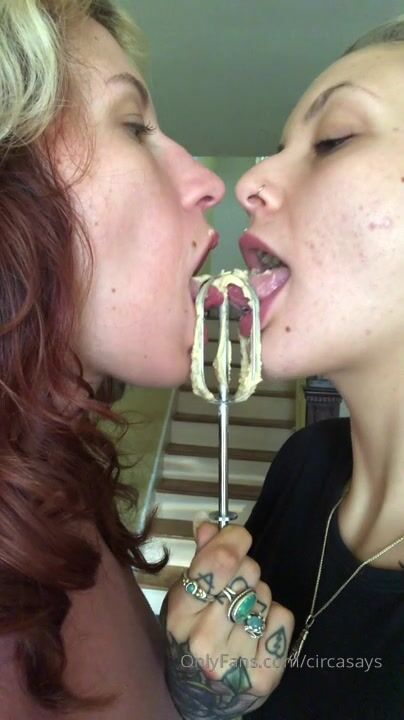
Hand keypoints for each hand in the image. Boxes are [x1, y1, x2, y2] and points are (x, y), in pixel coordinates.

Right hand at [163, 522, 294, 719]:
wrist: (202, 696)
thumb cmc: (195, 633)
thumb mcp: (187, 595)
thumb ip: (201, 557)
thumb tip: (208, 522)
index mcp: (180, 614)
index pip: (219, 562)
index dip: (234, 540)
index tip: (239, 537)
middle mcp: (204, 640)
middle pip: (248, 573)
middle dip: (246, 571)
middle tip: (235, 588)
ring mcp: (234, 662)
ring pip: (266, 595)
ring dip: (259, 597)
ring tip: (242, 615)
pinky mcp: (263, 676)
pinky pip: (283, 618)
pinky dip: (275, 619)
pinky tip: (257, 633)